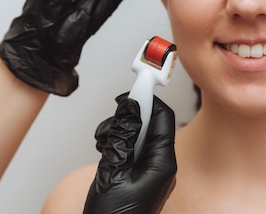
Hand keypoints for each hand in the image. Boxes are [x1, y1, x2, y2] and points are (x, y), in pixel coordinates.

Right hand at [84, 94, 176, 213]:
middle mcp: (163, 167)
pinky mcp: (143, 179)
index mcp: (163, 164)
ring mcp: (154, 174)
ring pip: (141, 138)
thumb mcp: (113, 170)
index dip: (148, 99)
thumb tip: (130, 106)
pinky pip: (136, 153)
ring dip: (121, 133)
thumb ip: (122, 135)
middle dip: (129, 119)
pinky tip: (106, 151)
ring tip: (102, 142)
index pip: (163, 118)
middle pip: (151, 126)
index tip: (133, 87)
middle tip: (110, 123)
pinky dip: (120, 146)